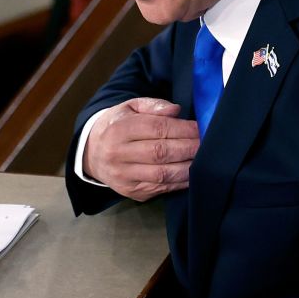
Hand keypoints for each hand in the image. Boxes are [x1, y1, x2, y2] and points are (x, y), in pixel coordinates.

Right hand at [82, 98, 200, 201]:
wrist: (91, 153)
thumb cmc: (117, 126)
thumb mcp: (129, 108)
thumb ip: (153, 106)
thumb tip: (176, 111)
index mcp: (119, 129)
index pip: (157, 128)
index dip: (183, 129)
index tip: (200, 128)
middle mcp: (118, 154)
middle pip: (161, 152)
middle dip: (189, 148)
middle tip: (207, 144)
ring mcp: (124, 176)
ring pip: (162, 174)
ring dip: (188, 167)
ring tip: (203, 159)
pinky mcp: (132, 192)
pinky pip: (161, 188)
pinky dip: (180, 182)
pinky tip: (191, 173)